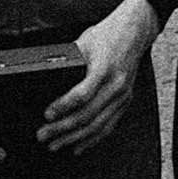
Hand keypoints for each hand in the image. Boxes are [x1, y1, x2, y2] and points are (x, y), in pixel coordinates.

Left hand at [40, 0, 157, 153]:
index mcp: (104, 69)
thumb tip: (45, 76)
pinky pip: (108, 126)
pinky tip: (78, 147)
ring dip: (74, 139)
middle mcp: (116, 86)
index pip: (82, 94)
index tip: (47, 115)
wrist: (134, 31)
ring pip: (98, 126)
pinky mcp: (125, 102)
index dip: (63, 107)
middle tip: (43, 135)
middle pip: (87, 115)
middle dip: (63, 129)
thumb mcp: (84, 41)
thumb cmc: (107, 34)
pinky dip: (92, 139)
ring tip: (55, 145)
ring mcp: (123, 96)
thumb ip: (68, 60)